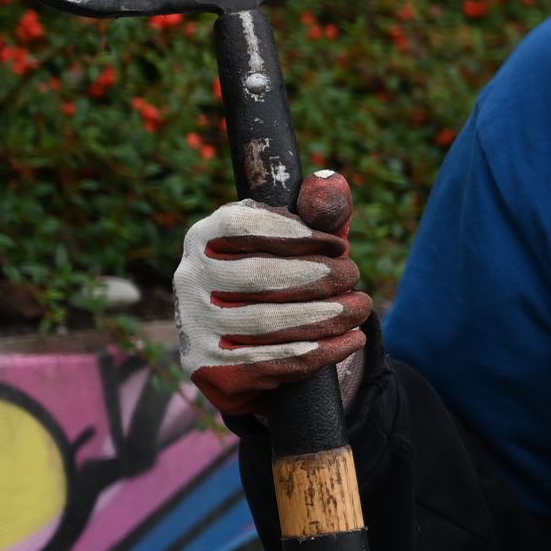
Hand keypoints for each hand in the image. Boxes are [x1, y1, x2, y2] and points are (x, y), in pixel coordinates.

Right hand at [173, 170, 373, 418]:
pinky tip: (351, 340)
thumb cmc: (281, 276)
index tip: (339, 245)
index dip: (297, 234)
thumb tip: (329, 183)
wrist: (247, 344)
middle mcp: (189, 279)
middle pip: (260, 275)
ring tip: (361, 308)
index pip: (245, 226)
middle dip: (320, 276)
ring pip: (268, 321)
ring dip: (327, 316)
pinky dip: (320, 351)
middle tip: (354, 276)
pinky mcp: (210, 367)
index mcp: (204, 237)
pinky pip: (272, 360)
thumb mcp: (300, 241)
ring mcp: (195, 325)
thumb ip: (319, 210)